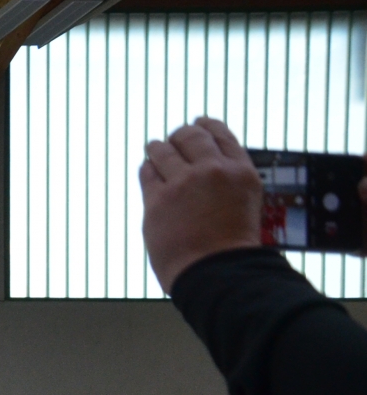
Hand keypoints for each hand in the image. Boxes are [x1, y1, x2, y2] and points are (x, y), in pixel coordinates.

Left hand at [139, 116, 262, 290]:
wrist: (215, 272)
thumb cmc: (231, 248)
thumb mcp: (246, 205)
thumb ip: (228, 183)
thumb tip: (207, 167)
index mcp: (241, 172)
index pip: (222, 135)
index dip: (207, 125)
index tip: (199, 122)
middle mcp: (213, 171)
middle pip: (191, 136)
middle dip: (181, 135)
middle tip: (174, 138)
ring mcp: (183, 184)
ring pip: (164, 150)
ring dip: (158, 147)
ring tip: (154, 148)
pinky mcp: (157, 200)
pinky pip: (147, 173)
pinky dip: (148, 168)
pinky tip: (148, 169)